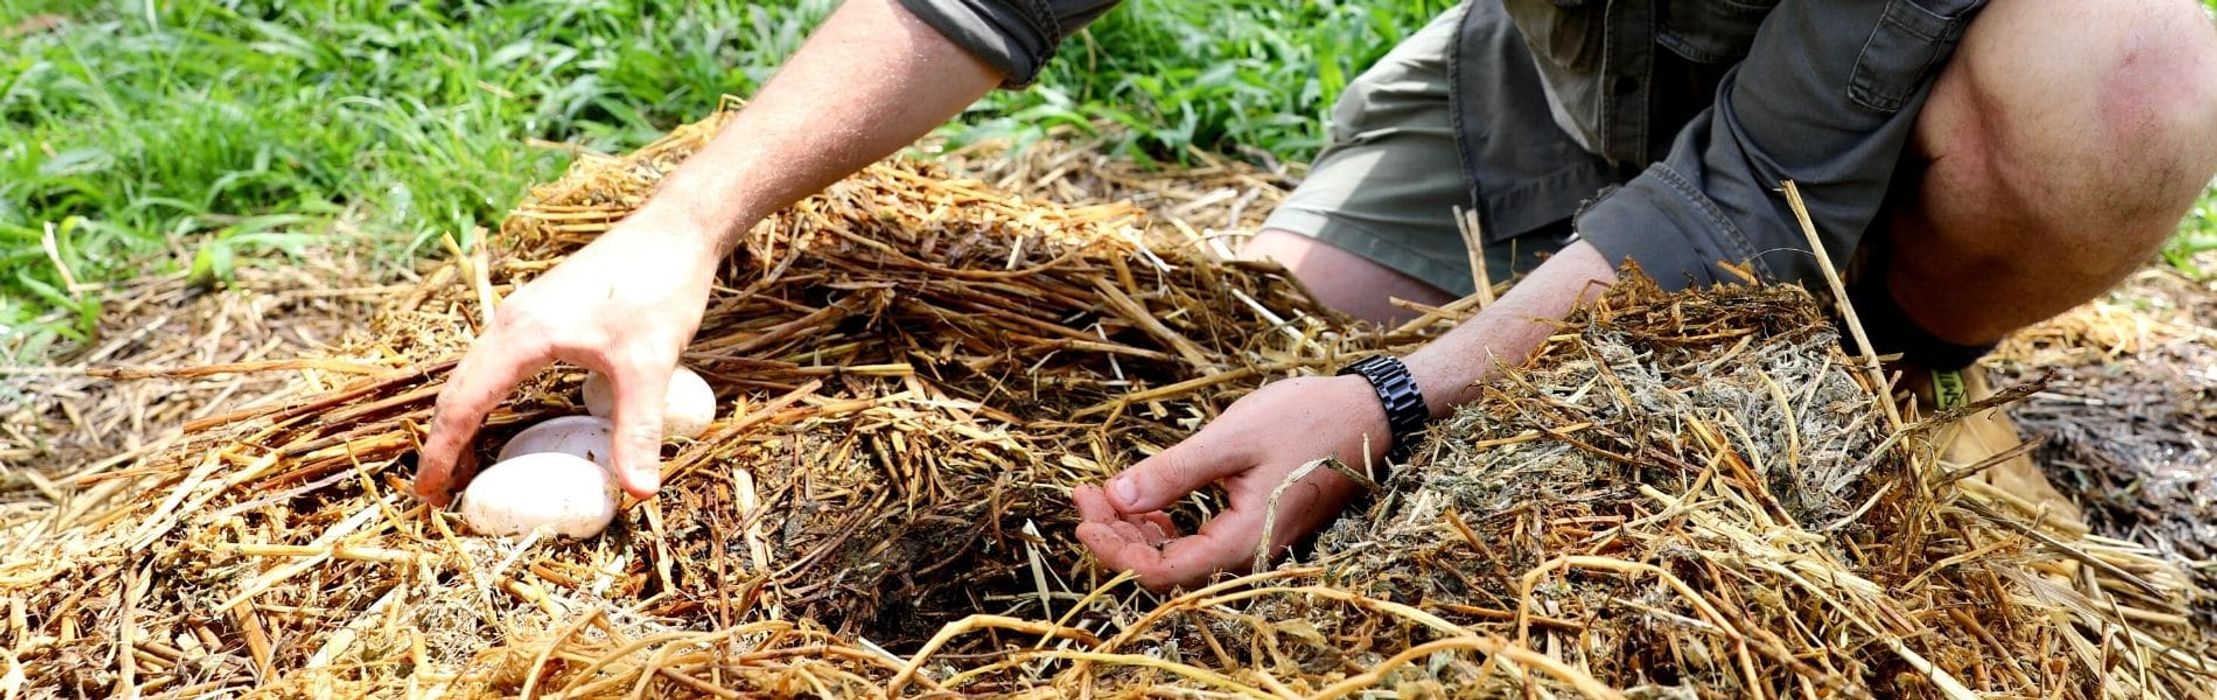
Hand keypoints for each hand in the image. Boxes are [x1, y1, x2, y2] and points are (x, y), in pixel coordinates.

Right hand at [414, 207, 721, 504]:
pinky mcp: (544, 309)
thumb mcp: (651, 365)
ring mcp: (525, 312)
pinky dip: (487, 395)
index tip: (430, 494)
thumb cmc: (660, 286)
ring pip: (475, 373)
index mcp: (521, 335)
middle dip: (443, 442)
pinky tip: (507, 415)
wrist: (676, 228)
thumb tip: (641, 493)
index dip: (442, 454)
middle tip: (443, 492)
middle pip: (457, 389)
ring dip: (463, 418)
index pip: (462, 405)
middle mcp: (511, 321)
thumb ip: (639, 430)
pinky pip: (497, 361)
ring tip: (468, 464)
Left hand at [1073, 374, 1391, 589]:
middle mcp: (1248, 555)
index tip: (1084, 513)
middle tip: (1085, 493)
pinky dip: (1165, 521)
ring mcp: (1253, 543)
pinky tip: (1145, 498)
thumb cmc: (1307, 419)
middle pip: (1165, 567)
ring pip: (1179, 554)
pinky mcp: (1255, 526)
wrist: (1369, 412)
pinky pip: (1199, 539)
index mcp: (1242, 542)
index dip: (1114, 549)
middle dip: (1118, 534)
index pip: (1161, 572)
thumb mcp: (1232, 439)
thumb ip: (1175, 471)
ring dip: (1137, 528)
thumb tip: (1118, 496)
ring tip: (1103, 493)